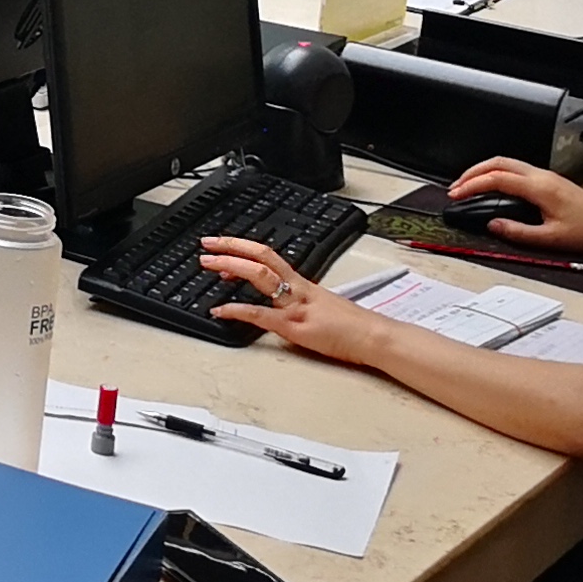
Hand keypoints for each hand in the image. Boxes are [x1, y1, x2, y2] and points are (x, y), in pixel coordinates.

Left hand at [200, 236, 384, 362]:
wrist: (375, 337)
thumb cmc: (354, 327)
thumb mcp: (322, 308)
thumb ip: (300, 304)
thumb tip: (282, 307)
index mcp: (303, 284)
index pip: (270, 257)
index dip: (244, 247)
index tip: (223, 245)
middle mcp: (298, 289)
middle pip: (262, 257)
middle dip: (231, 247)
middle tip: (207, 244)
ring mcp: (295, 305)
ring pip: (261, 276)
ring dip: (230, 265)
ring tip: (207, 263)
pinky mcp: (295, 326)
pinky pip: (260, 314)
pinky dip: (236, 310)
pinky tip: (219, 310)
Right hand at [446, 157, 582, 254]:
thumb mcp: (550, 239)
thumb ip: (518, 232)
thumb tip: (493, 225)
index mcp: (540, 188)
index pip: (497, 179)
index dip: (472, 185)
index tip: (457, 194)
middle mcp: (542, 177)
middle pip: (499, 162)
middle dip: (472, 172)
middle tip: (456, 186)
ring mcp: (546, 176)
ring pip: (507, 163)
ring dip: (484, 171)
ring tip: (469, 185)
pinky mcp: (549, 181)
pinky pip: (517, 169)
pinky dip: (497, 174)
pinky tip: (493, 187)